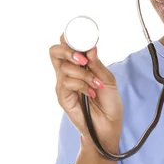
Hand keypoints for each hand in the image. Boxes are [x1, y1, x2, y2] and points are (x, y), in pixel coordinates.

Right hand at [49, 34, 122, 151]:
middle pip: (54, 51)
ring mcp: (63, 85)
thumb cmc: (109, 103)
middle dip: (68, 50)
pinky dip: (81, 85)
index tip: (83, 37)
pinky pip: (66, 83)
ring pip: (64, 68)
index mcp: (78, 65)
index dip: (69, 37)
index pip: (65, 45)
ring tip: (96, 84)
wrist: (109, 125)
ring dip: (84, 74)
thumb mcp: (108, 79)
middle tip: (84, 59)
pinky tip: (92, 93)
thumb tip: (91, 47)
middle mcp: (67, 73)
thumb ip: (98, 64)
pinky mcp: (62, 98)